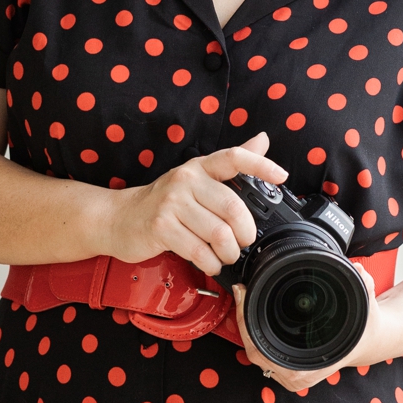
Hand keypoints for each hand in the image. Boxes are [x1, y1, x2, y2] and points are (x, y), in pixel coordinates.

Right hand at [102, 133, 285, 274]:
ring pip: (218, 233)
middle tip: (243, 242)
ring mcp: (172, 203)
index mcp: (199, 167)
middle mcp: (186, 180)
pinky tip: (209, 263)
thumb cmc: (164, 202)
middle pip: (232, 207)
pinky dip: (210, 263)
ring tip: (225, 256)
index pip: (234, 158)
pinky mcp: (161, 227)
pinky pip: (198, 250)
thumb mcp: (196, 178)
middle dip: (245, 233)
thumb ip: (229, 164)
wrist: (119, 218)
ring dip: (228, 253)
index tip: (282, 176)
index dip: (261, 165)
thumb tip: (262, 140)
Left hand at [233, 265, 389, 392]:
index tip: (244, 298)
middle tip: (241, 291)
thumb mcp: (367, 306)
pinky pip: (261, 349)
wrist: (366, 342)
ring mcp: (290, 372)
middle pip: (254, 352)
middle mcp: (297, 374)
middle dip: (243, 320)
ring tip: (245, 296)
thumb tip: (357, 269)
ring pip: (255, 351)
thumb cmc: (362, 329)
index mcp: (311, 368)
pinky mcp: (287, 364)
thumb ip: (365, 285)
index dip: (248, 326)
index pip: (264, 352)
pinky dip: (254, 329)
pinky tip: (252, 309)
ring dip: (247, 325)